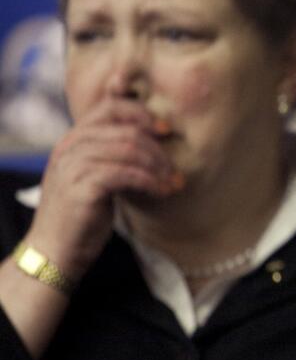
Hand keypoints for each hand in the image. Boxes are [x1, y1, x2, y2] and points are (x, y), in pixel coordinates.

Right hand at [25, 97, 179, 277]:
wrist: (55, 251)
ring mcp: (73, 166)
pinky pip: (126, 174)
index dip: (142, 114)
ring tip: (173, 182)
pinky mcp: (81, 188)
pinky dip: (150, 181)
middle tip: (175, 170)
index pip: (110, 107)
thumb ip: (113, 155)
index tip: (166, 130)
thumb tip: (155, 140)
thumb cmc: (83, 215)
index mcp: (73, 139)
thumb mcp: (96, 177)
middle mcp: (69, 147)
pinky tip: (162, 192)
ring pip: (129, 151)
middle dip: (158, 150)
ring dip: (158, 167)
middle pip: (127, 131)